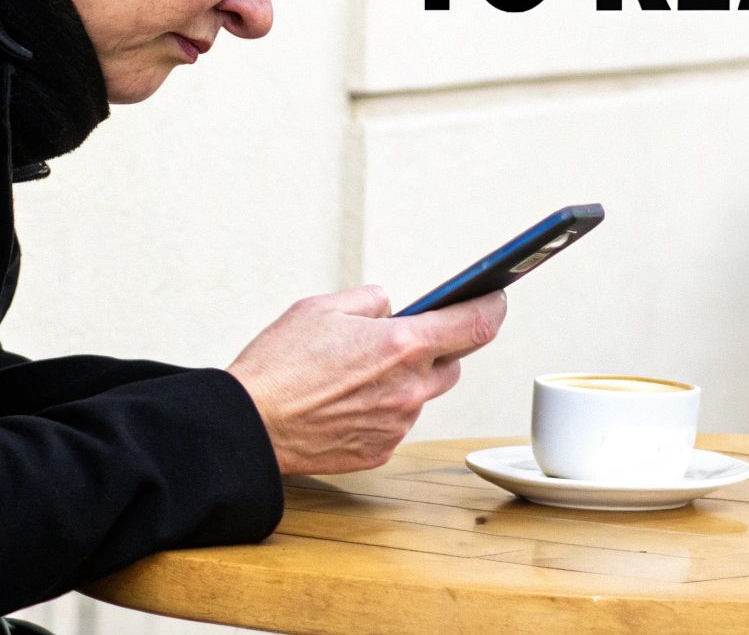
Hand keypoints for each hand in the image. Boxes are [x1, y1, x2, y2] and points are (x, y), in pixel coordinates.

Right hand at [225, 286, 506, 474]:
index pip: (476, 325)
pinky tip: (346, 402)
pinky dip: (381, 410)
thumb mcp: (321, 307)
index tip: (496, 298)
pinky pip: (396, 423)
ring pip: (422, 395)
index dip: (492, 307)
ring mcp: (397, 424)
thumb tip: (390, 307)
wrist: (252, 424)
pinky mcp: (380, 450)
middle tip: (399, 339)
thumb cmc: (280, 364)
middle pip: (452, 364)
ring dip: (406, 381)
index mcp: (402, 345)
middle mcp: (409, 388)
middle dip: (436, 348)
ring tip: (358, 374)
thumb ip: (369, 301)